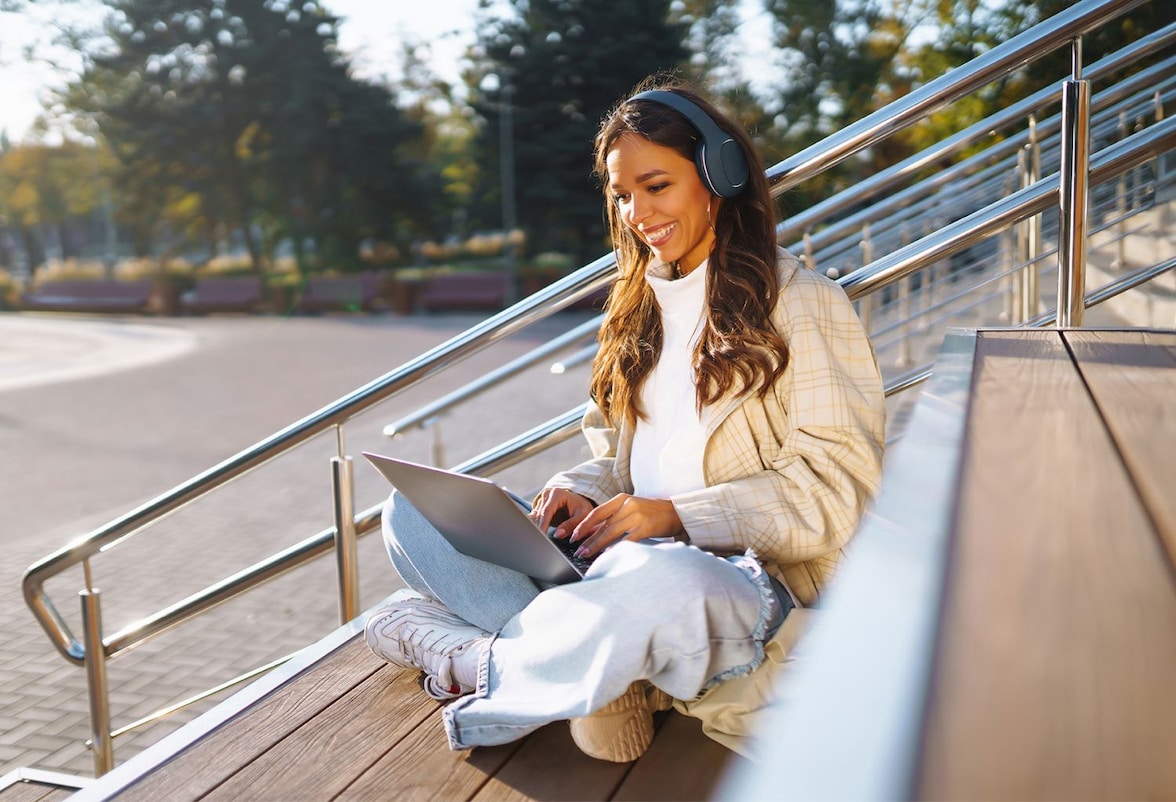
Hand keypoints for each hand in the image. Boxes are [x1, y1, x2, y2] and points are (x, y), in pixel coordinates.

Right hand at [530, 487, 595, 538]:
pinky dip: (535, 528)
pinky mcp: (539, 507)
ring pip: (535, 518)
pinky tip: (536, 536)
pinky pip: (534, 519)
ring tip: (537, 541)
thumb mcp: (582, 516)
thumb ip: (571, 525)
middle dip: (538, 529)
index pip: (547, 511)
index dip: (543, 524)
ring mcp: (542, 500)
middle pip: (539, 515)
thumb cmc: (582, 508)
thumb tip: (558, 534)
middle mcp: (547, 494)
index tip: (542, 536)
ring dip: (536, 529)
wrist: (579, 503)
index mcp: (557, 494)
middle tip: (538, 542)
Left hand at [568, 494, 683, 558]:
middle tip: (577, 550)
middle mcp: (628, 505)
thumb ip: (614, 517)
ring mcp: (637, 516)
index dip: (583, 525)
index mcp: (621, 499)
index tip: (573, 536)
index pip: (597, 512)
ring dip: (596, 545)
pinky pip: (626, 540)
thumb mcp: (631, 508)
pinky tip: (607, 555)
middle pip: (602, 524)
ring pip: (610, 533)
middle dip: (587, 539)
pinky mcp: (645, 528)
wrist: (676, 512)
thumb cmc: (651, 513)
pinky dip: (615, 548)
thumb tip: (594, 533)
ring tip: (586, 554)